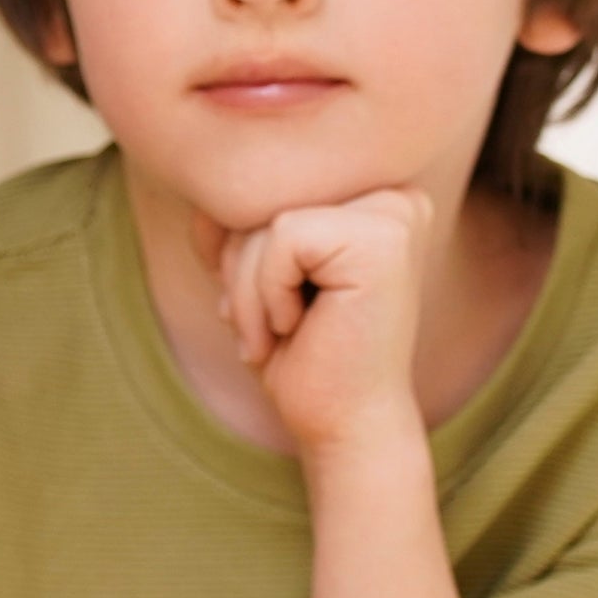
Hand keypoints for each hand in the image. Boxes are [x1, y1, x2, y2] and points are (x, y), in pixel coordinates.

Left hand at [197, 188, 432, 457]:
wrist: (343, 425)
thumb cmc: (301, 353)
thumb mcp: (253, 273)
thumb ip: (234, 221)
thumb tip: (202, 173)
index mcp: (369, 196)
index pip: (263, 190)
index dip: (243, 254)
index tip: (276, 309)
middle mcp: (392, 194)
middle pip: (263, 199)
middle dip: (244, 272)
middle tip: (279, 326)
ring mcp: (394, 211)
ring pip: (268, 222)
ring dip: (250, 291)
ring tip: (288, 331)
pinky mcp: (383, 237)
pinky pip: (282, 239)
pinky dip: (268, 294)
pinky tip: (300, 328)